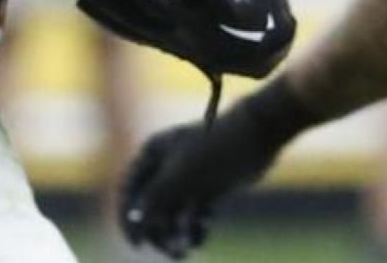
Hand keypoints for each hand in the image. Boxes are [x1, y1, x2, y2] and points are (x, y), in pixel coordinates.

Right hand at [119, 79, 313, 257]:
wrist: (257, 135)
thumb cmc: (215, 149)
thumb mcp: (180, 175)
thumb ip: (153, 200)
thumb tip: (135, 227)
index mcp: (151, 154)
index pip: (129, 192)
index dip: (128, 219)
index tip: (138, 244)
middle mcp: (164, 167)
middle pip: (150, 208)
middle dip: (159, 231)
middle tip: (173, 251)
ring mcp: (186, 179)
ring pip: (171, 216)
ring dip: (176, 234)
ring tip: (189, 247)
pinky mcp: (205, 190)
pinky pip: (190, 217)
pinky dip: (193, 229)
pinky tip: (202, 234)